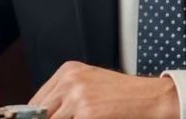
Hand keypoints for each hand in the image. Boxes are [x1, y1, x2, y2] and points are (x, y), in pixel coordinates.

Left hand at [28, 61, 178, 118]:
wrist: (149, 98)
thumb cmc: (124, 94)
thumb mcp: (90, 84)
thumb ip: (66, 96)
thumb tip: (45, 113)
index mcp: (68, 70)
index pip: (37, 100)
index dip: (36, 117)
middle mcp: (70, 80)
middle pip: (40, 111)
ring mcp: (76, 96)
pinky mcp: (86, 112)